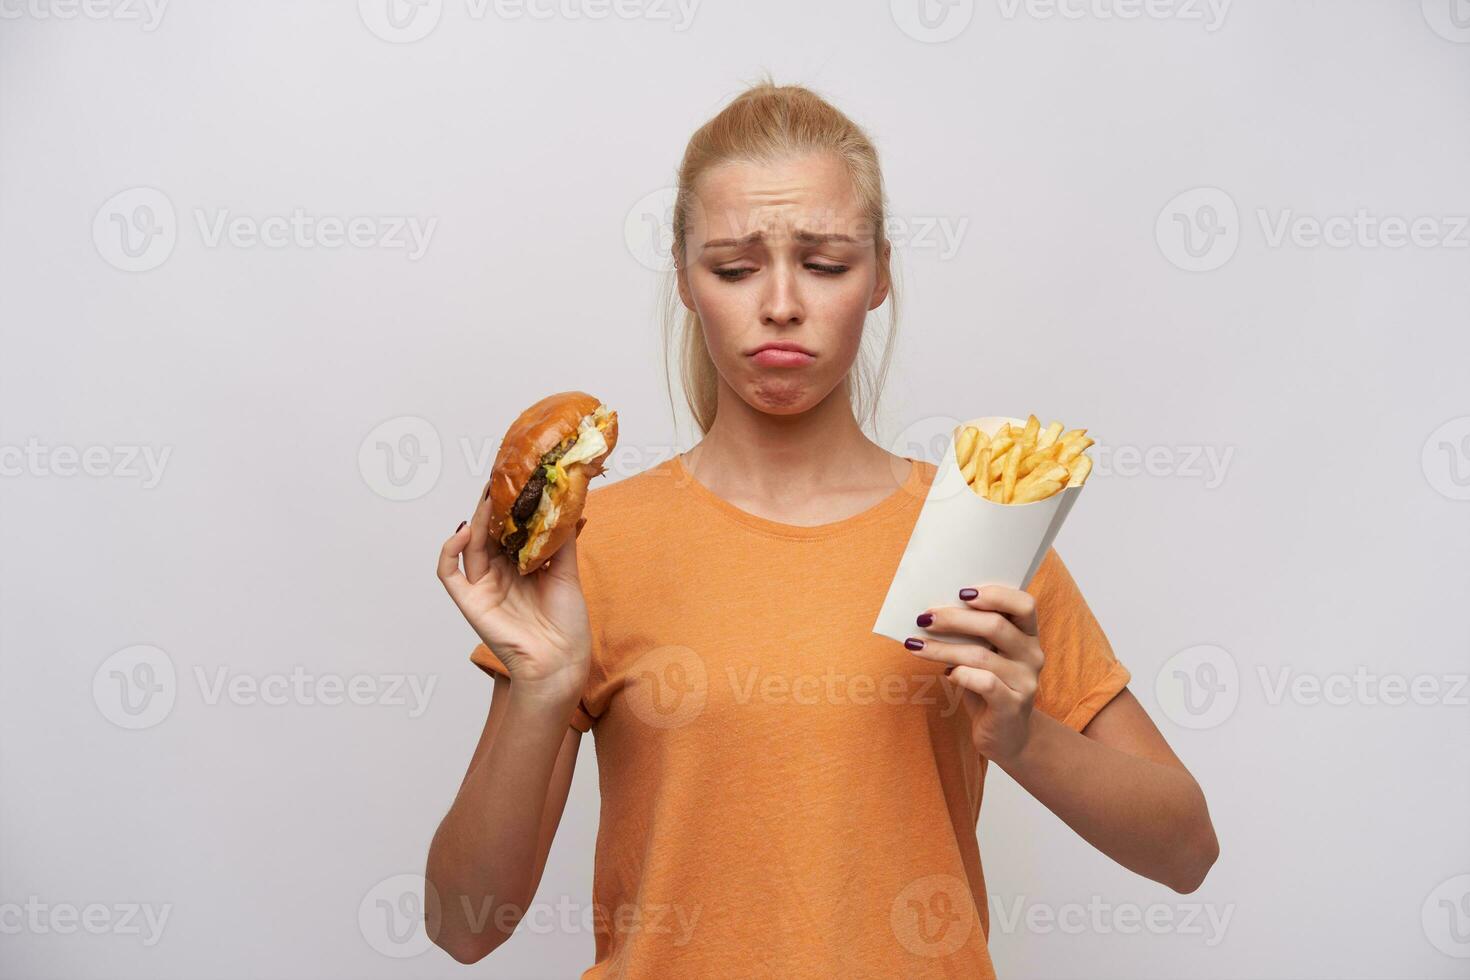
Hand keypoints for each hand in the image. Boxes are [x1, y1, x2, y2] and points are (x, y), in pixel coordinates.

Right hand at [436, 477, 591, 702]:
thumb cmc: (566, 624)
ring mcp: (483, 587)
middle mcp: (499, 575)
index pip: (510, 531)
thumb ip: (563, 542)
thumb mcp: (568, 574)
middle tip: (499, 479)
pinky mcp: (470, 602)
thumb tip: (572, 508)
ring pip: (471, 546)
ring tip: (487, 498)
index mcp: (521, 568)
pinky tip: (464, 531)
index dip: (510, 508)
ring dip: (477, 521)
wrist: (560, 662)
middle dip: (492, 508)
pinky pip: (449, 573)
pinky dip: (450, 550)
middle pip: (489, 534)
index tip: (516, 480)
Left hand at [903, 585, 1043, 766]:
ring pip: (981, 655)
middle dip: (955, 619)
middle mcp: (1032, 655)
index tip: (962, 592)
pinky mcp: (1012, 706)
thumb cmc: (989, 685)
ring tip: (916, 646)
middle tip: (925, 618)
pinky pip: (985, 683)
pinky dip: (962, 675)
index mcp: (1028, 635)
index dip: (996, 594)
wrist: (1007, 735)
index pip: (1024, 604)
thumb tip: (933, 613)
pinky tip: (947, 674)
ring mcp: (1025, 682)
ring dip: (943, 648)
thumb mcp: (986, 655)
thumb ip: (974, 634)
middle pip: (996, 626)